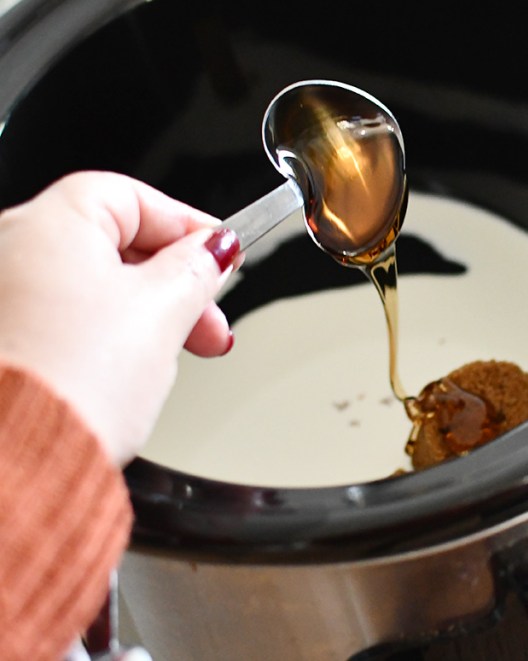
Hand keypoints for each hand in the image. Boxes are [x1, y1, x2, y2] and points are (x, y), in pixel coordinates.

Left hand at [0, 172, 239, 464]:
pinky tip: (131, 368)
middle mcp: (9, 248)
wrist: (14, 459)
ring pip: (93, 285)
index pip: (134, 197)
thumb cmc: (70, 385)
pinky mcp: (4, 339)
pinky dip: (105, 334)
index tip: (224, 254)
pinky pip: (65, 318)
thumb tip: (215, 249)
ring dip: (146, 313)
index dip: (188, 225)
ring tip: (176, 354)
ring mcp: (1, 296)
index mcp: (47, 223)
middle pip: (114, 243)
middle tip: (210, 319)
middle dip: (175, 282)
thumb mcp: (165, 313)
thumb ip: (198, 269)